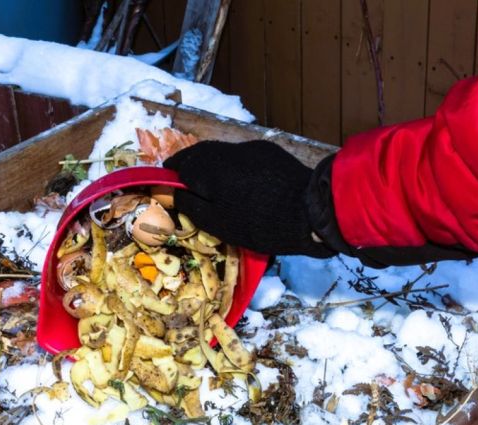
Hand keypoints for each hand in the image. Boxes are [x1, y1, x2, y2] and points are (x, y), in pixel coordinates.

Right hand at [165, 140, 333, 256]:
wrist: (310, 212)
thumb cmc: (258, 223)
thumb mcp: (217, 223)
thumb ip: (191, 205)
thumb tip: (174, 192)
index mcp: (210, 165)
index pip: (180, 163)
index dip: (171, 174)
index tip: (167, 184)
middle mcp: (228, 149)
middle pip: (201, 154)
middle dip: (192, 168)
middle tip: (189, 186)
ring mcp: (252, 148)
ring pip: (224, 155)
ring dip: (214, 168)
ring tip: (215, 189)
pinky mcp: (271, 152)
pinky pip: (244, 159)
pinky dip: (236, 169)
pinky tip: (244, 187)